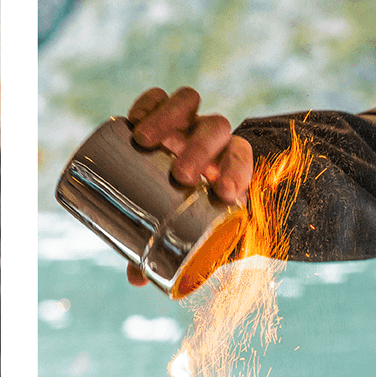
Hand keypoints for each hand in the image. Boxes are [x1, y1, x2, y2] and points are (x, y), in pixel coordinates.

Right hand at [125, 87, 253, 286]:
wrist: (183, 182)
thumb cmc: (191, 213)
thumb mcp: (192, 235)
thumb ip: (172, 255)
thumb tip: (137, 280)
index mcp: (230, 164)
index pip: (243, 156)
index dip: (238, 170)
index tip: (225, 193)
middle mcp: (211, 138)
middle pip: (215, 128)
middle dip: (200, 148)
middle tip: (180, 175)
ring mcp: (185, 122)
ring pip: (188, 102)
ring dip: (169, 117)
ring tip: (145, 141)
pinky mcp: (159, 113)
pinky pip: (158, 96)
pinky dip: (148, 103)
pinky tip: (132, 119)